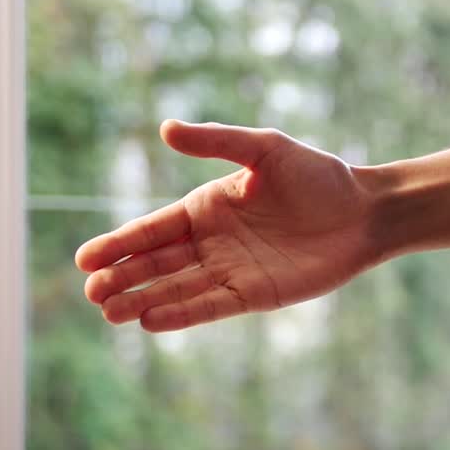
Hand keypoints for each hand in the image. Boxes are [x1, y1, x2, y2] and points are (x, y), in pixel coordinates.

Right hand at [76, 120, 381, 331]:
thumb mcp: (265, 148)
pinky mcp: (255, 295)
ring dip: (144, 300)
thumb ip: (216, 141)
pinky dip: (182, 313)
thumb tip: (165, 128)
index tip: (85, 260)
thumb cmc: (317, 175)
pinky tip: (152, 320)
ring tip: (110, 313)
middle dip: (123, 278)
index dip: (119, 244)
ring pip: (177, 289)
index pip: (153, 229)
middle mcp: (212, 243)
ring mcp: (231, 271)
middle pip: (157, 264)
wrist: (364, 211)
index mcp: (206, 207)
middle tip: (91, 293)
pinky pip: (211, 306)